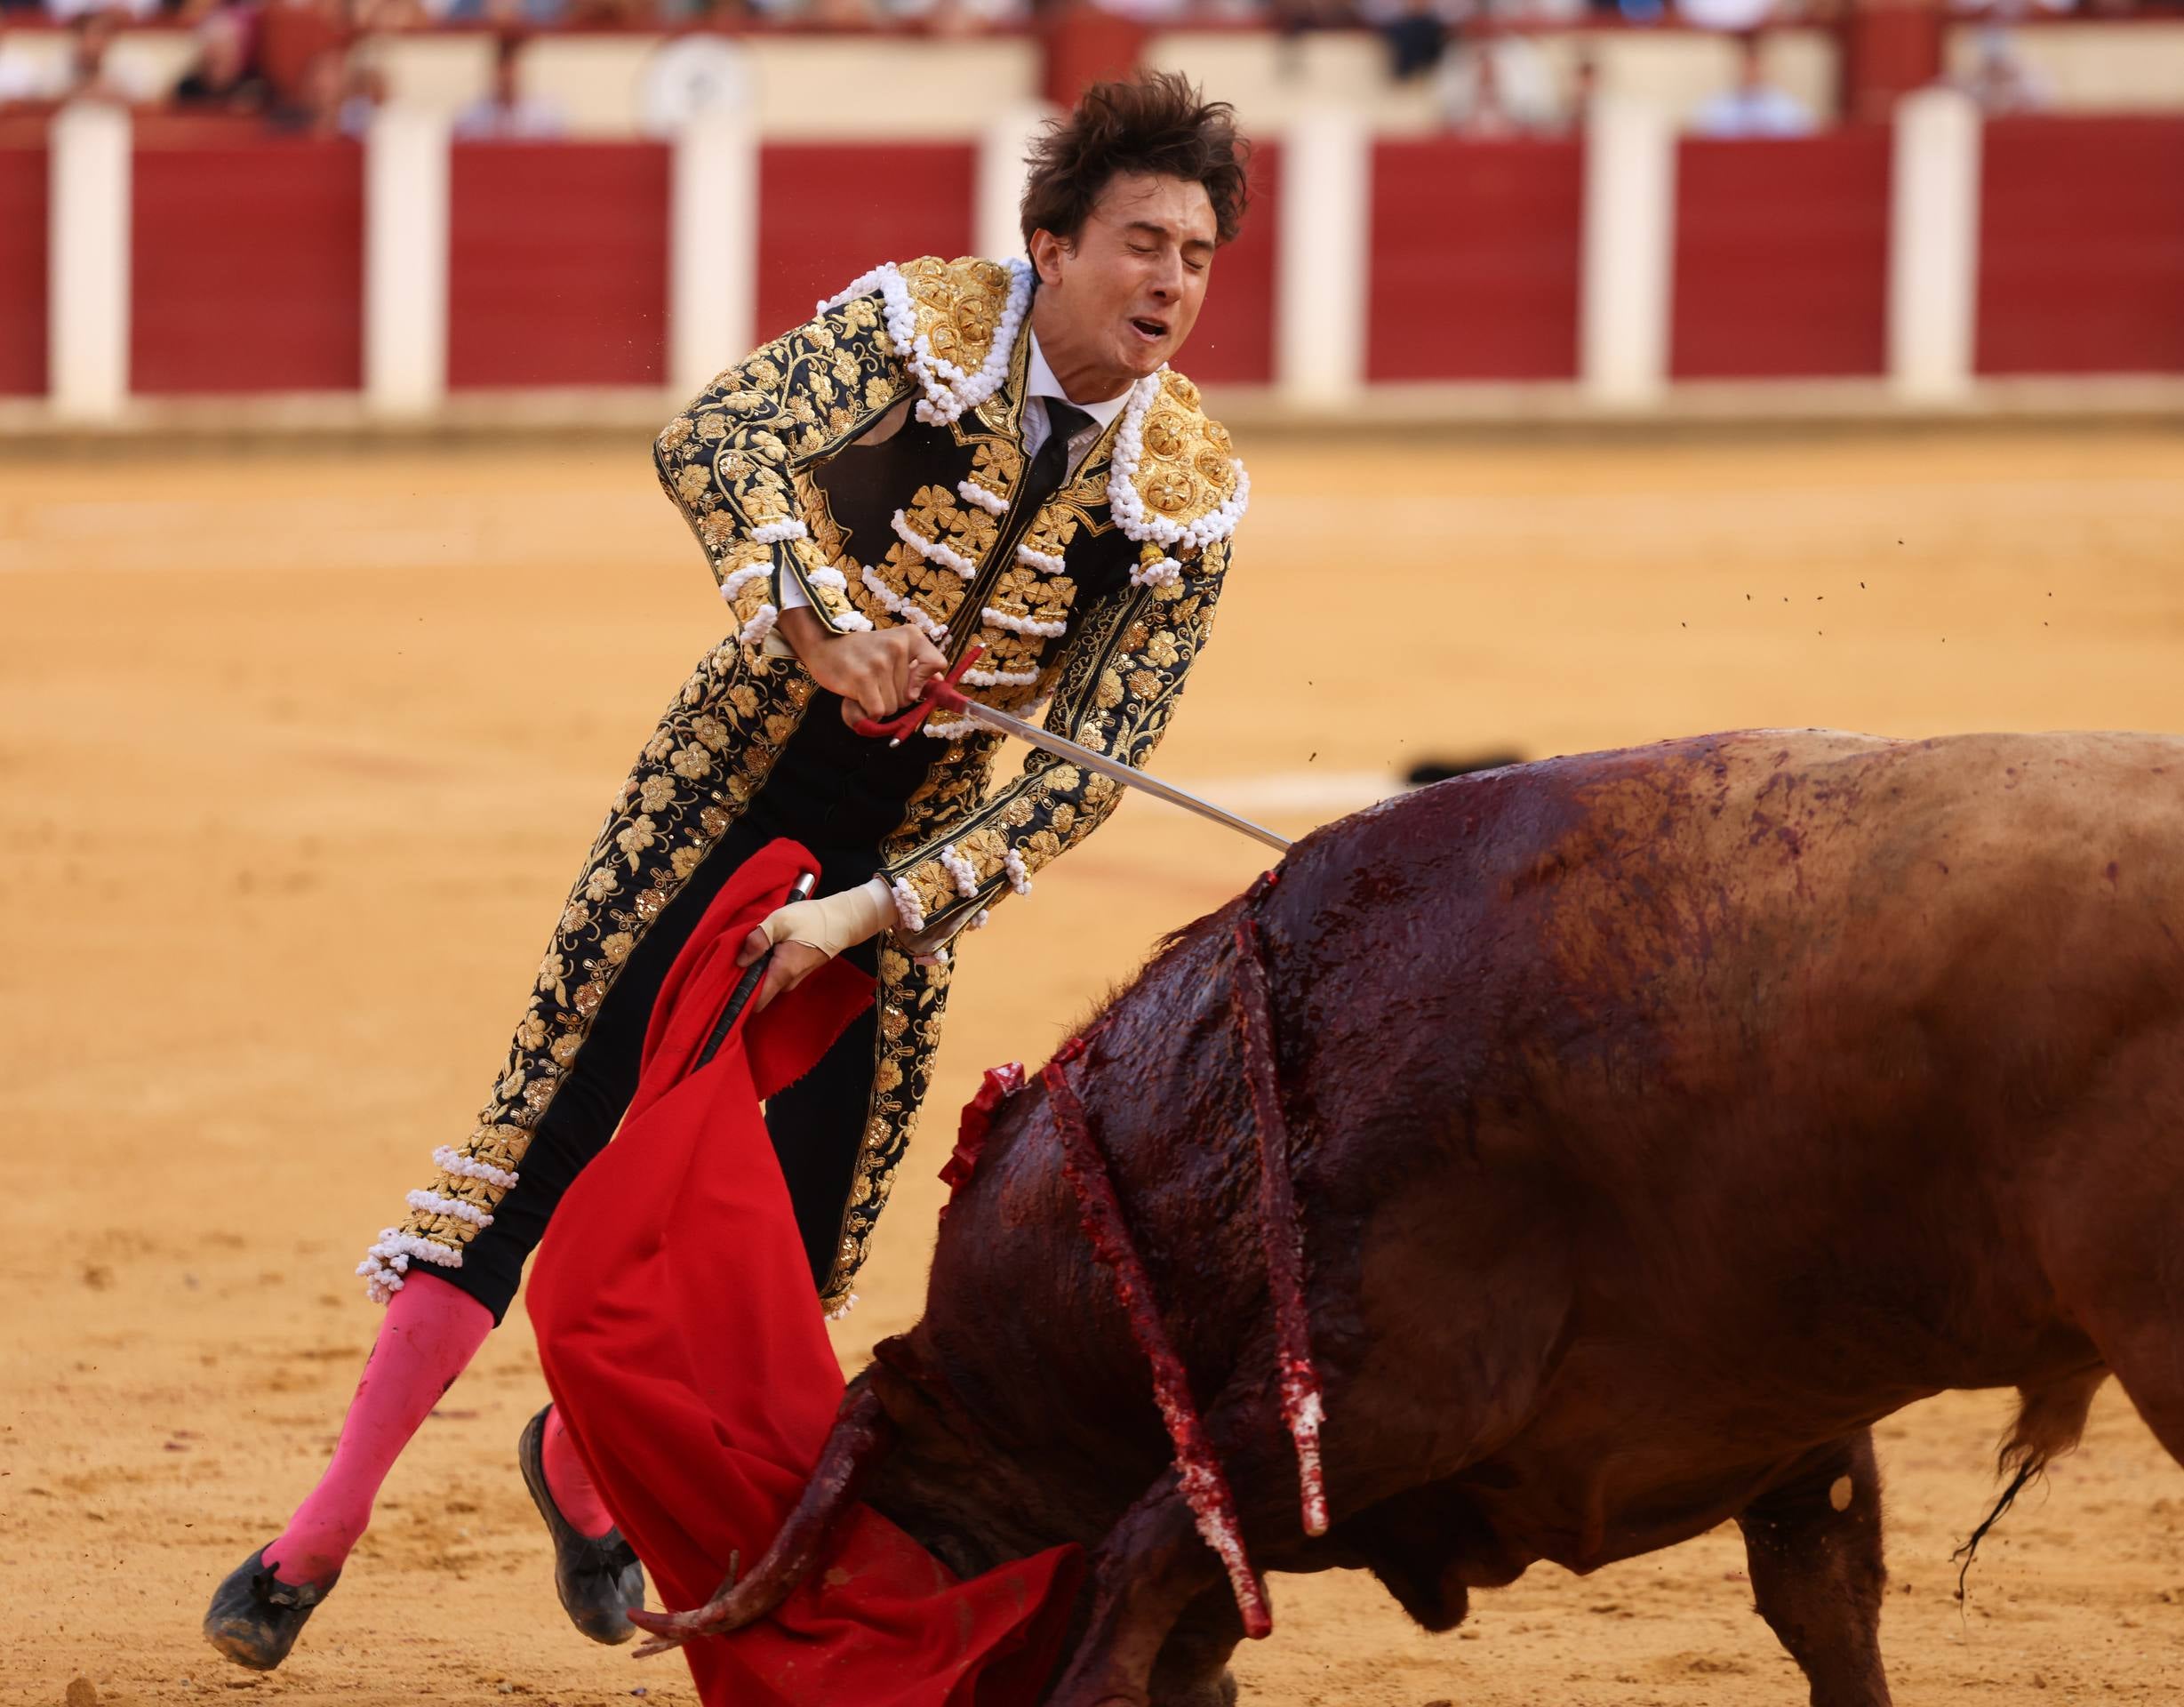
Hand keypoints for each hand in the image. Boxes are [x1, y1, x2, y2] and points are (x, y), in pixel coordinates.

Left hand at [732, 879, 894, 1012]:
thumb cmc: (812, 919)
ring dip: (760, 969)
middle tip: (743, 955)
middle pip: (760, 990)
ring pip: (769, 981)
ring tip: (759, 948)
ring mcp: (796, 978)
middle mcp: (789, 982)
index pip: (757, 1001)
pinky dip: (771, 965)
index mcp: (782, 972)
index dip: (741, 997)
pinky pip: (778, 975)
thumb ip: (758, 940)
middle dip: (749, 977)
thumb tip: (740, 961)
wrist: (843, 920)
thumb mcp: (780, 921)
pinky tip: (772, 948)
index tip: (729, 984)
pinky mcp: (799, 972)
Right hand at [775, 612, 945, 723]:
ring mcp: (879, 662)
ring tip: (864, 686)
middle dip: (892, 697)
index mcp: (909, 636)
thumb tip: (938, 682)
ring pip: (893, 707)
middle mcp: (897, 646)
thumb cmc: (861, 652)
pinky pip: (877, 711)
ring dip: (877, 704)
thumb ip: (917, 666)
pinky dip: (867, 712)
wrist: (823, 645)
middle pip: (909, 697)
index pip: (937, 663)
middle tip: (874, 681)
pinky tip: (857, 698)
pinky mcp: (862, 678)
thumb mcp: (893, 648)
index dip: (924, 682)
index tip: (911, 685)